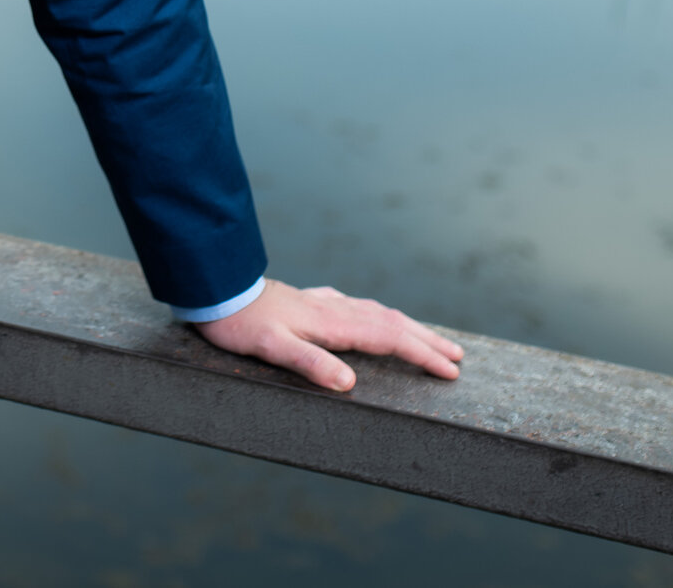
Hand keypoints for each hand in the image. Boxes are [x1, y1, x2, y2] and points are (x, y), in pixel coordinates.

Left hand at [192, 280, 463, 390]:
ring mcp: (322, 302)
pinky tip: (370, 316)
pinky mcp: (308, 300)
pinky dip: (378, 316)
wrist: (215, 289)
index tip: (450, 371)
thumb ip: (310, 363)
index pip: (390, 338)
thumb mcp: (271, 348)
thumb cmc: (239, 324)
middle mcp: (333, 309)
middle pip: (392, 323)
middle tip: (458, 357)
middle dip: (426, 341)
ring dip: (407, 327)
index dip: (422, 355)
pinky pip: (356, 307)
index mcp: (332, 323)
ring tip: (428, 339)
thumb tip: (349, 382)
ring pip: (376, 312)